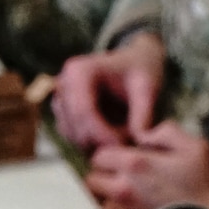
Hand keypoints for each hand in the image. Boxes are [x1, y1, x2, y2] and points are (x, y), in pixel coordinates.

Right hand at [53, 36, 167, 152]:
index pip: (83, 113)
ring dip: (99, 144)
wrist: (135, 62)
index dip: (103, 135)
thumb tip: (138, 141)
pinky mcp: (63, 115)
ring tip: (127, 135)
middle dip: (102, 143)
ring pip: (74, 137)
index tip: (125, 146)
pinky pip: (75, 139)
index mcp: (79, 72)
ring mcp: (60, 101)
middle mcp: (62, 85)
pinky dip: (95, 144)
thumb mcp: (148, 88)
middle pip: (75, 128)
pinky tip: (117, 136)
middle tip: (130, 144)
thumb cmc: (141, 70)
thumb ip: (143, 115)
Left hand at [87, 123, 208, 208]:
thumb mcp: (193, 146)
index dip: (110, 153)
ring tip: (130, 193)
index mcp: (135, 164)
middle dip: (104, 174)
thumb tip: (143, 134)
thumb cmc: (207, 183)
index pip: (99, 155)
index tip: (125, 157)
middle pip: (92, 179)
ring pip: (99, 200)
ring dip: (108, 195)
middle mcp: (123, 188)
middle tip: (124, 175)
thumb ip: (164, 131)